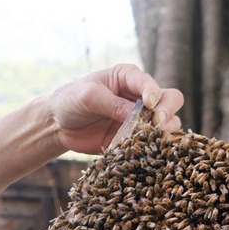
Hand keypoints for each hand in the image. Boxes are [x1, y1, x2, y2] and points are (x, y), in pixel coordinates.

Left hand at [47, 64, 183, 154]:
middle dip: (167, 111)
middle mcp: (139, 96)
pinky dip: (151, 147)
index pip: (150, 83)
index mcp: (128, 78)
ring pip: (167, 122)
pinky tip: (145, 152)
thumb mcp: (89, 96)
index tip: (149, 105)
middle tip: (157, 123)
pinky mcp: (134, 138)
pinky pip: (150, 142)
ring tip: (153, 138)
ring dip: (164, 131)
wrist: (57, 124)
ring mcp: (139, 118)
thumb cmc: (71, 100)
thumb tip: (137, 115)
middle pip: (170, 99)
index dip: (154, 93)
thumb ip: (112, 104)